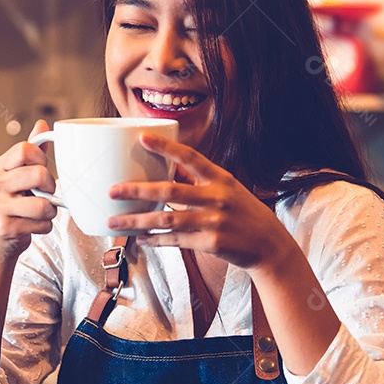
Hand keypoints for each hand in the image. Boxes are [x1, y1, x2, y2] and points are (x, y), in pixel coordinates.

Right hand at [0, 119, 57, 257]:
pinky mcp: (6, 227)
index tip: (44, 167)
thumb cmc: (15, 202)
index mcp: (0, 166)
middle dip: (51, 186)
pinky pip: (42, 225)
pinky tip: (34, 225)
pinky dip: (45, 227)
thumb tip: (42, 124)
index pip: (25, 149)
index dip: (42, 158)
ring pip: (44, 205)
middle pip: (39, 174)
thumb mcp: (20, 174)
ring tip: (43, 211)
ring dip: (51, 211)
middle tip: (48, 192)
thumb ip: (33, 151)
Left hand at [107, 133, 290, 270]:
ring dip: (137, 221)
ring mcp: (214, 221)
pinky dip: (155, 239)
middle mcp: (217, 197)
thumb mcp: (228, 190)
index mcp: (221, 179)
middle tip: (113, 190)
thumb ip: (199, 181)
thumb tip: (168, 168)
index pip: (190, 157)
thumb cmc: (245, 214)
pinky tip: (140, 238)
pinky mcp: (211, 243)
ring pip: (167, 219)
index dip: (165, 147)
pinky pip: (175, 241)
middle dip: (138, 190)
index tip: (142, 138)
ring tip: (114, 222)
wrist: (270, 246)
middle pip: (170, 191)